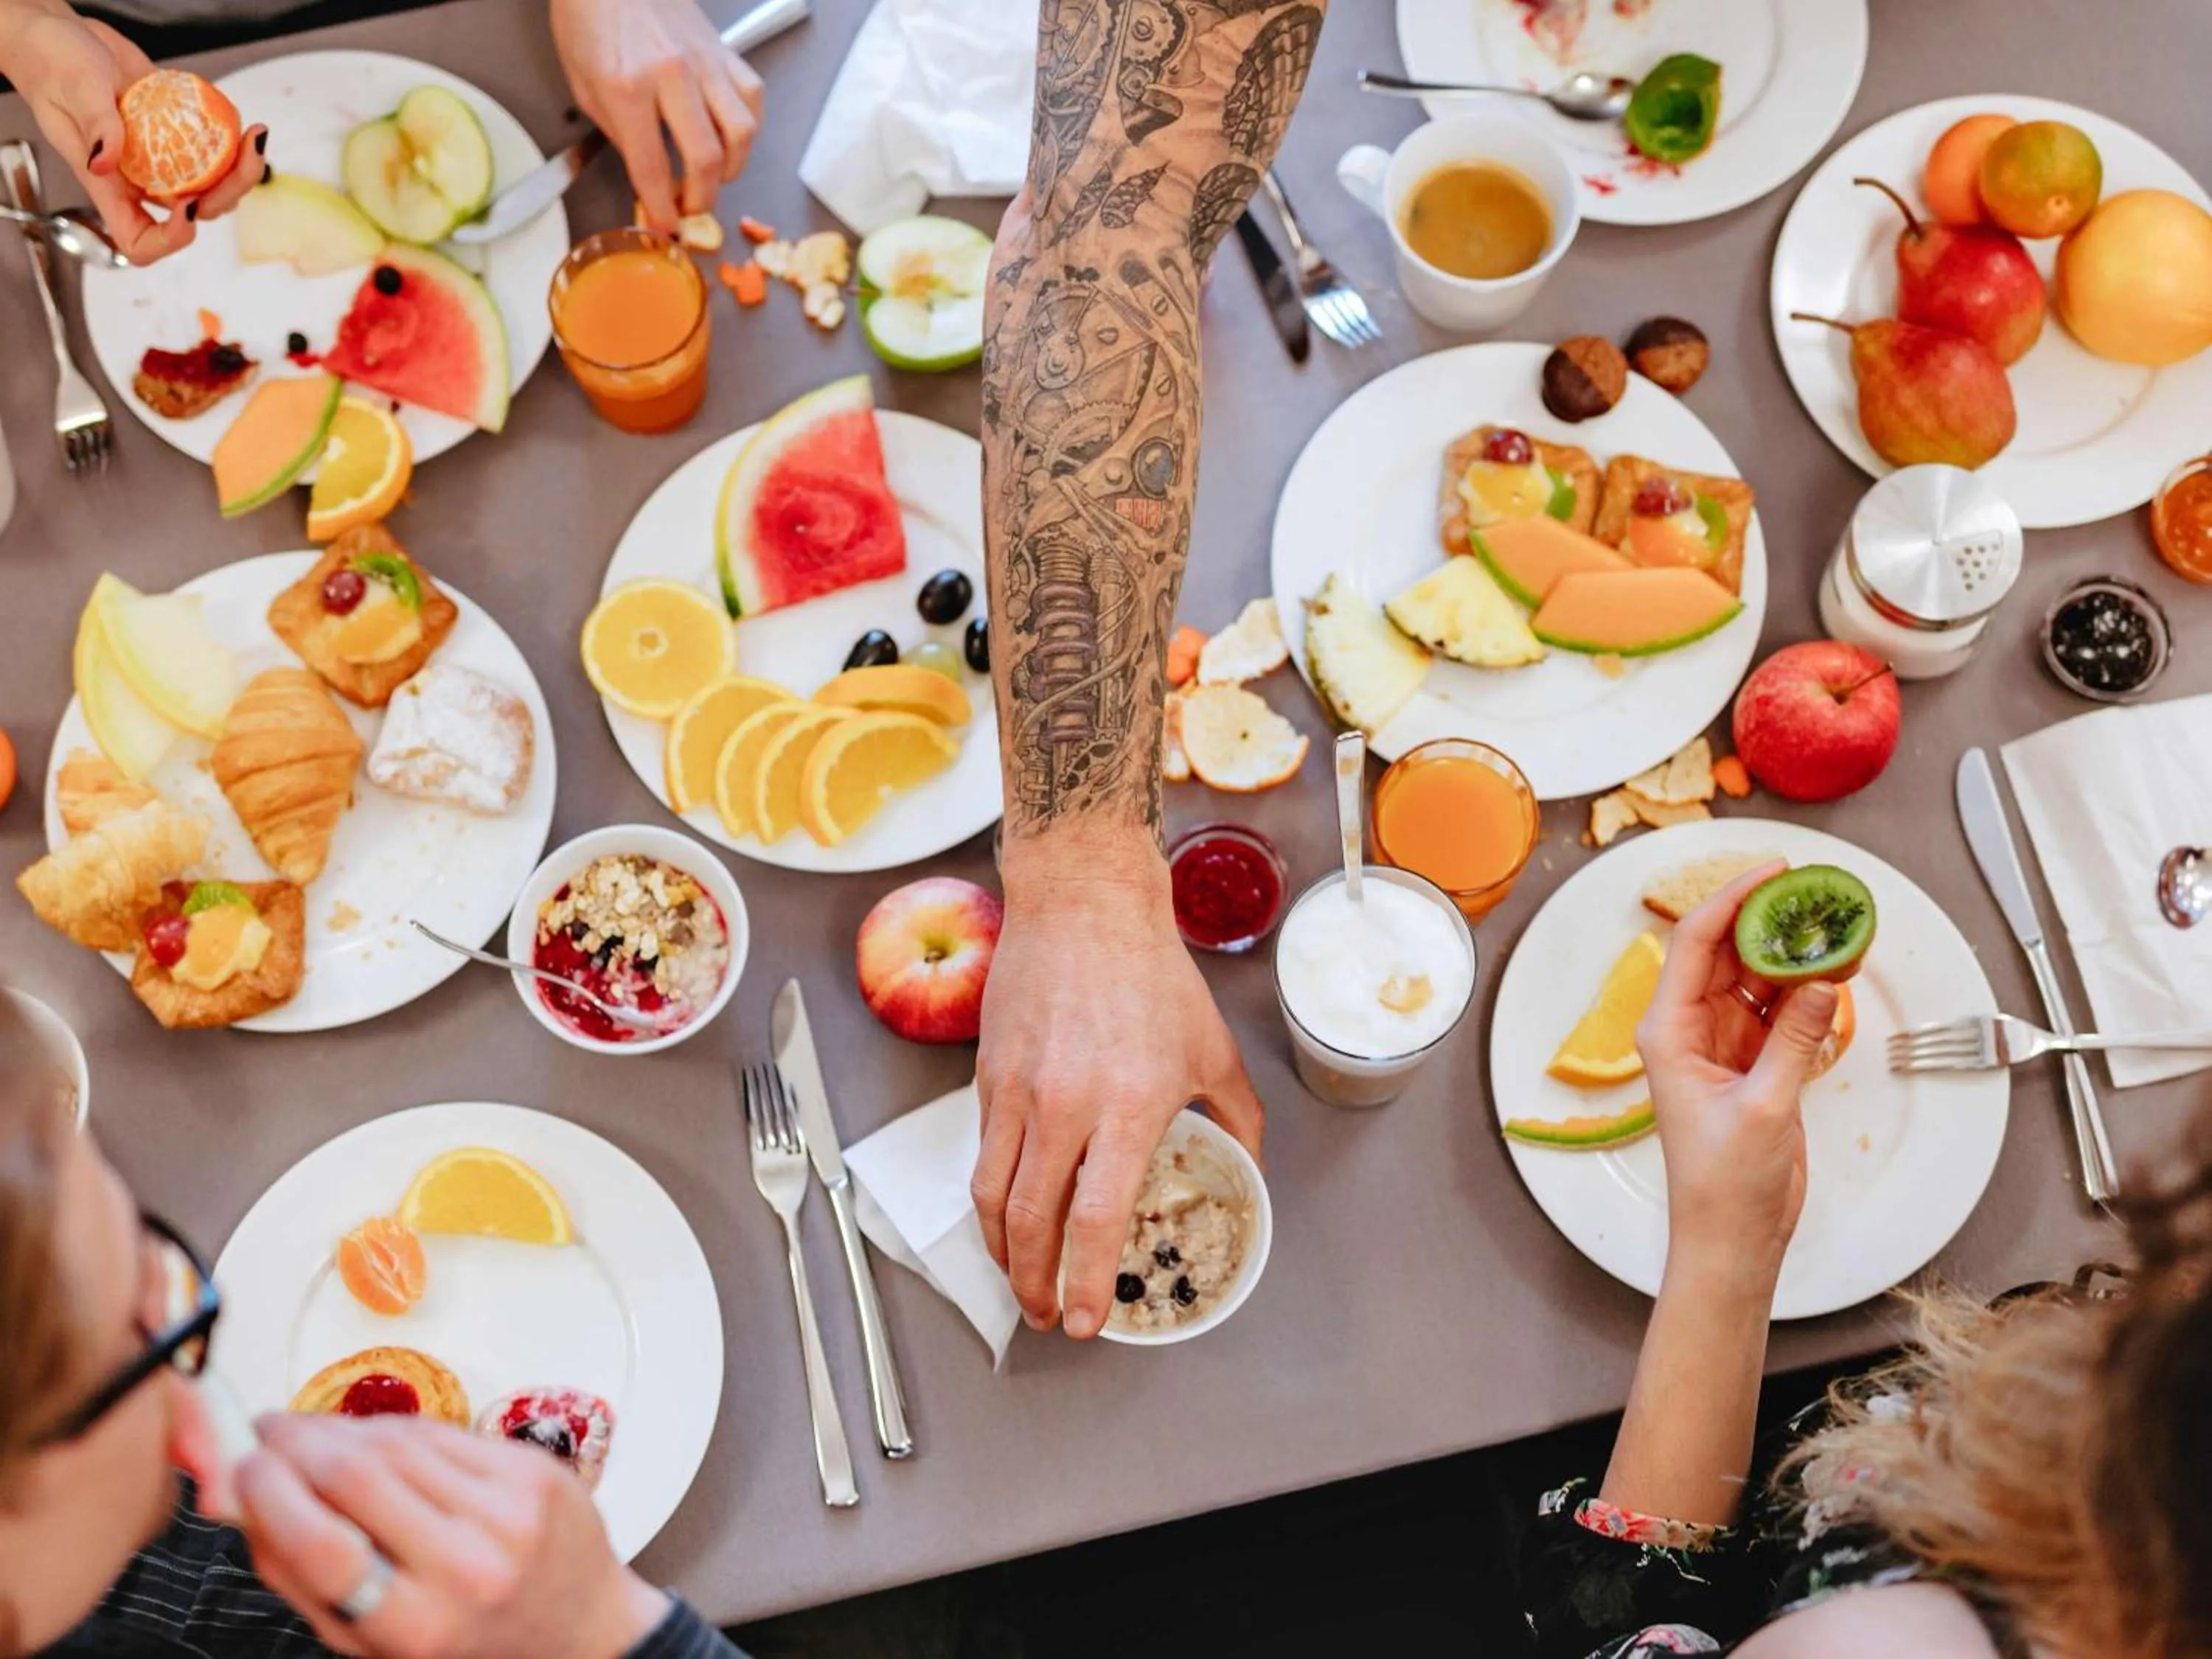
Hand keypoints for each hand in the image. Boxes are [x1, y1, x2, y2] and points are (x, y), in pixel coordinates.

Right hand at [0, 8, 264, 264]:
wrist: (66, 37)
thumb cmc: (54, 63)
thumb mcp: (73, 88)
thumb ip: (94, 125)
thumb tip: (104, 162)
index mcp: (108, 185)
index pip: (139, 241)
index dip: (171, 239)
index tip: (189, 204)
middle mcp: (139, 180)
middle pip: (195, 212)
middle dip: (229, 191)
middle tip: (248, 149)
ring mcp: (161, 159)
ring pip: (213, 186)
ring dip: (241, 170)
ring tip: (253, 134)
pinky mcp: (177, 134)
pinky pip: (214, 153)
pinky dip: (233, 144)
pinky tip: (242, 121)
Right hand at [235, 1414, 666, 1658]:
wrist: (579, 1633)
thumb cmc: (468, 1644)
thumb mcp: (372, 1643)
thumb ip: (303, 1578)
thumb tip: (240, 1500)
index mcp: (417, 1626)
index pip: (324, 1545)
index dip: (268, 1494)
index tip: (238, 1468)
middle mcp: (468, 1564)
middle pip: (357, 1477)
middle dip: (296, 1445)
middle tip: (263, 1434)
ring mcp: (508, 1510)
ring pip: (399, 1443)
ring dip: (340, 1429)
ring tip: (308, 1434)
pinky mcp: (534, 1470)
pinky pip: (444, 1433)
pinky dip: (396, 1429)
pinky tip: (372, 1435)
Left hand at [550, 0, 762, 230]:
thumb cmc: (591, 21)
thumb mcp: (584, 86)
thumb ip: (620, 134)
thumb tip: (649, 176)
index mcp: (627, 87)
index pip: (653, 170)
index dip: (662, 209)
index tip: (666, 225)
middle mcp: (672, 76)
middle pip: (706, 160)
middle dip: (701, 199)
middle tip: (691, 206)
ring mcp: (705, 62)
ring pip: (742, 135)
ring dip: (731, 168)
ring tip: (713, 174)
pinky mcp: (725, 52)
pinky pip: (751, 101)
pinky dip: (746, 129)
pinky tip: (728, 135)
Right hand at [973, 857, 1263, 1338]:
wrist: (1083, 905)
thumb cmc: (1151, 973)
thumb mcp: (1212, 1049)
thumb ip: (1236, 1116)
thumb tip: (1248, 1165)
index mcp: (1126, 1106)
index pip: (1094, 1218)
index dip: (1086, 1280)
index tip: (1086, 1320)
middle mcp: (1065, 1105)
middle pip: (1032, 1221)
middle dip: (1035, 1283)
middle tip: (1047, 1314)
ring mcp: (1018, 1091)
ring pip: (992, 1196)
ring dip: (1002, 1252)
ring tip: (1019, 1278)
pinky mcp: (988, 1076)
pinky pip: (983, 1153)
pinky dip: (991, 1197)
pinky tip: (1006, 1214)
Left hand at [1635, 862, 1838, 1276]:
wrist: (1732, 1237)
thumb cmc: (1725, 1183)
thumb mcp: (1766, 1105)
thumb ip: (1794, 1039)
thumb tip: (1817, 981)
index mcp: (1669, 1031)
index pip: (1698, 942)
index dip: (1733, 897)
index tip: (1774, 870)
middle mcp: (1689, 1029)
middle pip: (1728, 953)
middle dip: (1770, 922)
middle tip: (1818, 896)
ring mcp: (1721, 1044)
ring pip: (1758, 980)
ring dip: (1793, 958)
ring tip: (1837, 930)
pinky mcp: (1752, 1064)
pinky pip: (1778, 1013)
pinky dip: (1805, 996)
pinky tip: (1836, 977)